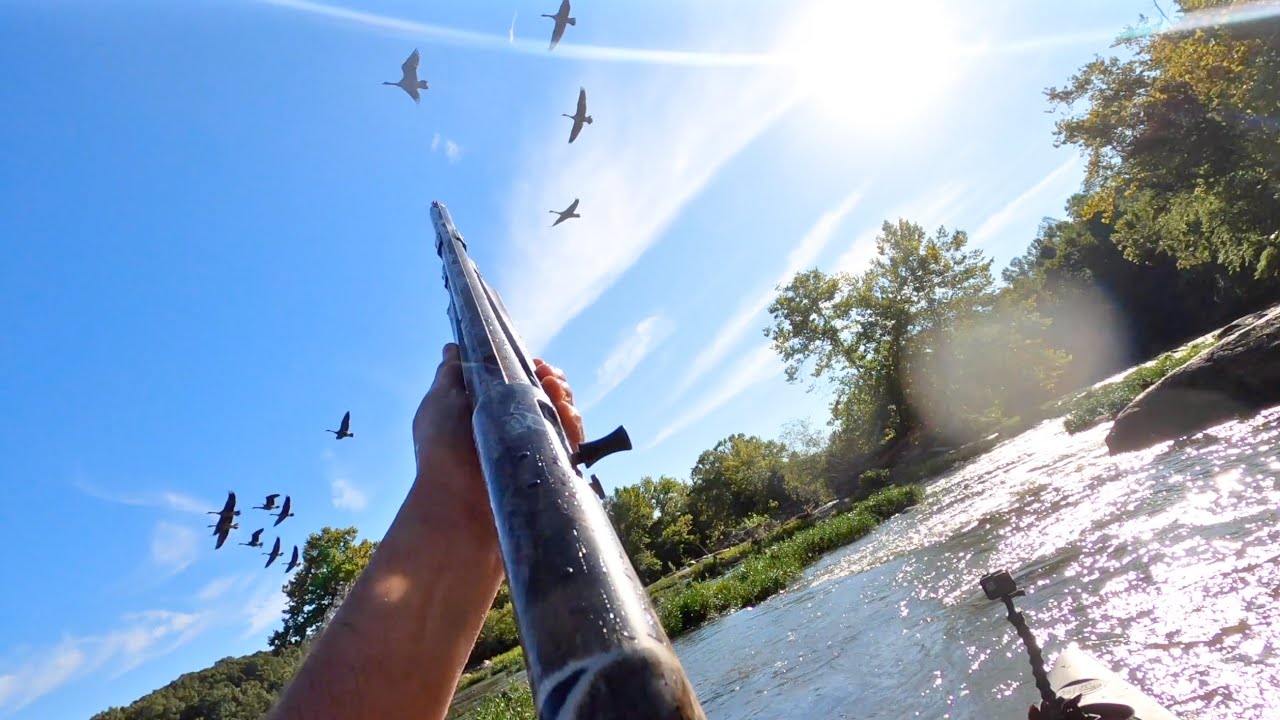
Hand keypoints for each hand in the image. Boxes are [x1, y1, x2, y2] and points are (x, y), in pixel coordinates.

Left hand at [410, 344, 583, 553]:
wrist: (456, 504)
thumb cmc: (442, 450)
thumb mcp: (440, 401)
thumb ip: (451, 372)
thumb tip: (454, 346)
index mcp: (492, 414)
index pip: (526, 386)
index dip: (535, 371)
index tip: (536, 362)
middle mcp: (515, 434)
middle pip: (552, 400)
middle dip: (556, 381)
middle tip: (548, 377)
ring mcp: (534, 455)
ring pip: (567, 420)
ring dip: (566, 400)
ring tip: (555, 392)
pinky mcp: (550, 474)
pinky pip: (573, 445)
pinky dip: (573, 424)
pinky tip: (566, 414)